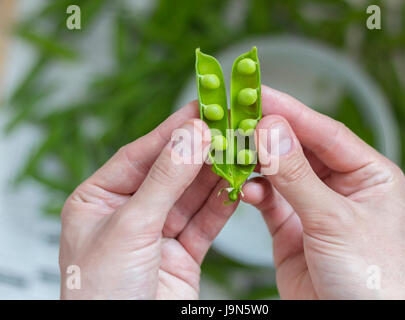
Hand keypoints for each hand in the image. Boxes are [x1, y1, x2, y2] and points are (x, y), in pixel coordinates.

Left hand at [59, 102, 238, 298]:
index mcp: (100, 199)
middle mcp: (129, 212)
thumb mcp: (129, 229)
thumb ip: (163, 181)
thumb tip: (191, 136)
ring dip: (217, 175)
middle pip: (172, 172)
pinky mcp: (183, 253)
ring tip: (240, 152)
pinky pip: (206, 222)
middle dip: (201, 151)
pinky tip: (237, 186)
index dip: (173, 129)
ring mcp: (158, 233)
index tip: (203, 108)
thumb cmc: (102, 295)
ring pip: (193, 196)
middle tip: (230, 127)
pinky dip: (223, 205)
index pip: (141, 154)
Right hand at [242, 86, 404, 298]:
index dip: (292, 112)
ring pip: (280, 172)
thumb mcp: (334, 221)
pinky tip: (242, 187)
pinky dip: (253, 191)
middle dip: (269, 135)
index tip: (258, 95)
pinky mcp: (291, 227)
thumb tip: (270, 130)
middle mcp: (341, 186)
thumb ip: (297, 176)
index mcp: (369, 175)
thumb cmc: (371, 280)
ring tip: (233, 150)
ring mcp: (313, 206)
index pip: (326, 133)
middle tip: (237, 118)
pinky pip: (268, 200)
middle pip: (299, 148)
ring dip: (256, 162)